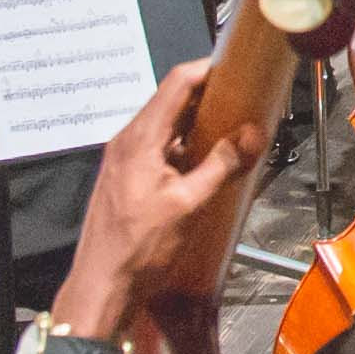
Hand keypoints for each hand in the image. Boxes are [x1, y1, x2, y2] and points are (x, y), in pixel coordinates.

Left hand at [53, 58, 253, 338]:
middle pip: (171, 102)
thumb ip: (222, 165)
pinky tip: (204, 166)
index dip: (208, 70)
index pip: (176, 84)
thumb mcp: (189, 204)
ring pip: (165, 127)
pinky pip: (158, 149)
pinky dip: (184, 149)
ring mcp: (124, 160)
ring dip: (197, 126)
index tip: (236, 68)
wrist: (103, 285)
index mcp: (139, 139)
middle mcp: (127, 143)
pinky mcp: (126, 178)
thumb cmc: (138, 249)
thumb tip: (251, 134)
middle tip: (242, 102)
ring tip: (230, 134)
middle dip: (208, 98)